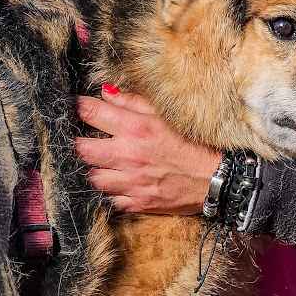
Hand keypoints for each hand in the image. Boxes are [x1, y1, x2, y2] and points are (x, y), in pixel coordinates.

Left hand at [74, 85, 221, 215]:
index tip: (79, 107)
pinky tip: (119, 182)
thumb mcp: (165, 115)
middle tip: (87, 139)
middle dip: (80, 142)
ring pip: (93, 177)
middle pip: (82, 149)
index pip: (91, 113)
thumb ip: (133, 102)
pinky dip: (111, 191)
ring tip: (104, 163)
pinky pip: (110, 199)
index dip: (80, 108)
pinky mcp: (137, 202)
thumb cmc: (194, 143)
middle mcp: (128, 155)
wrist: (216, 179)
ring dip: (95, 169)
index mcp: (136, 128)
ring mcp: (131, 182)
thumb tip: (106, 92)